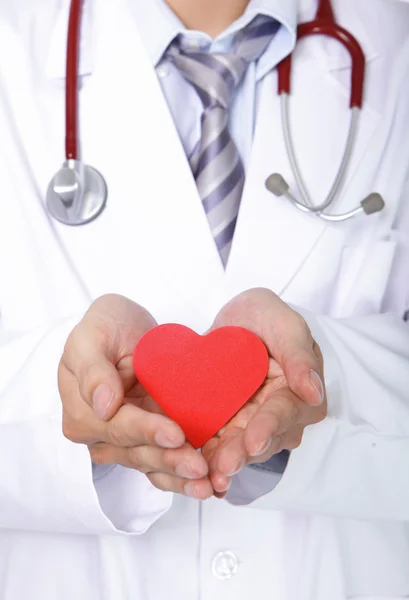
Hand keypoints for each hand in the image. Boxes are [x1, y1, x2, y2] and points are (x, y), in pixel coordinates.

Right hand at [59, 294, 212, 498]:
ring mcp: (127, 440)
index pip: (117, 426)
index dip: (146, 431)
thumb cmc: (105, 326)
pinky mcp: (150, 439)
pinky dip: (183, 476)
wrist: (127, 327)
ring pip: (152, 463)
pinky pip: (164, 462)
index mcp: (83, 412)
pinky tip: (206, 484)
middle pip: (136, 451)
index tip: (175, 434)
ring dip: (179, 476)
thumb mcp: (92, 335)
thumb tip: (102, 405)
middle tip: (199, 466)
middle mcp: (101, 434)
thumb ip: (92, 368)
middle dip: (169, 460)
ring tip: (207, 483)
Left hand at [201, 288, 326, 496]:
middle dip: (241, 454)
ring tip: (205, 475)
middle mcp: (280, 417)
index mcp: (300, 393)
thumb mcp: (283, 323)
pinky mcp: (227, 428)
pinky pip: (217, 447)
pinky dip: (205, 460)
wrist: (235, 323)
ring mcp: (252, 425)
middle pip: (261, 440)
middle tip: (223, 466)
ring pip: (239, 450)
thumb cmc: (264, 317)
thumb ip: (299, 354)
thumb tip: (314, 392)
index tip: (253, 442)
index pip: (284, 412)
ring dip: (222, 463)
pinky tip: (192, 472)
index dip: (268, 428)